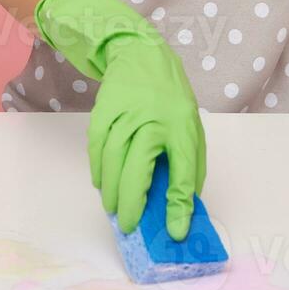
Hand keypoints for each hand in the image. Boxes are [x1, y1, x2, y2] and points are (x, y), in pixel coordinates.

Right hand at [35, 0, 205, 239]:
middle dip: (132, 204)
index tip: (175, 232)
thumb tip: (183, 205)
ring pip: (113, 161)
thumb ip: (189, 165)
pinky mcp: (103, 111)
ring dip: (111, 191)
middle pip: (137, 171)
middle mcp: (152, 122)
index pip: (181, 173)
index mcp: (181, 128)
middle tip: (129, 226)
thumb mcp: (192, 129)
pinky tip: (102, 183)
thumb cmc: (172, 100)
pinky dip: (98, 169)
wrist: (142, 57)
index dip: (178, 206)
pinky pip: (97, 147)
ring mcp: (124, 115)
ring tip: (114, 210)